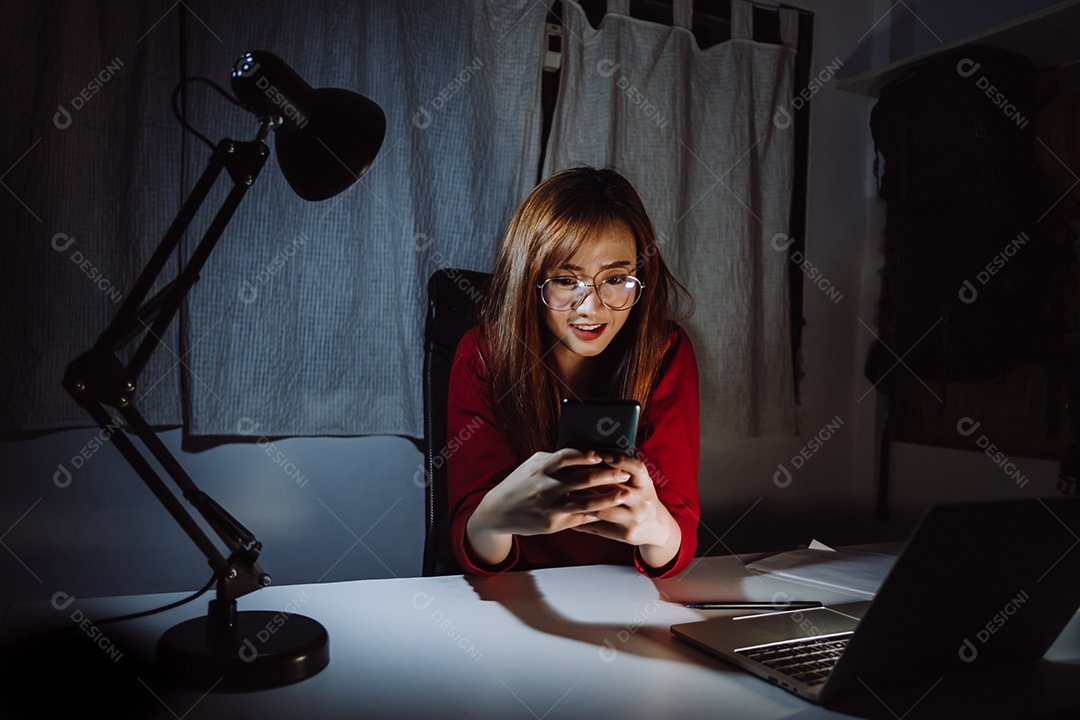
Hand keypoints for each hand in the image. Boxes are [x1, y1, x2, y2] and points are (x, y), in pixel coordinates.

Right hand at [466, 448, 631, 566]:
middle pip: (584, 479)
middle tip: (625, 473)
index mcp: (542, 467)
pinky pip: (579, 517)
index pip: (569, 456)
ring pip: (587, 501)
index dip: (589, 456)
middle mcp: (547, 486)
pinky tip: (609, 510)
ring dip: (609, 497)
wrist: (498, 511)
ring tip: (625, 493)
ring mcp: (550, 506)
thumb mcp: (533, 465)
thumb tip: (584, 452)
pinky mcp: (553, 524)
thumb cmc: (520, 484)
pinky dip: (595, 513)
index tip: (605, 455)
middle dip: (609, 475)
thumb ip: (555, 458)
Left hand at [570, 453, 680, 569]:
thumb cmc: (639, 497)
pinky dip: (581, 519)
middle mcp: (642, 500)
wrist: (655, 527)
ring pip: (602, 508)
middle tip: (570, 472)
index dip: (619, 460)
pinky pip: (599, 525)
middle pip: (613, 487)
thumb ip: (622, 470)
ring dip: (582, 500)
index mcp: (646, 483)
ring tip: (565, 492)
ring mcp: (634, 518)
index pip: (636, 468)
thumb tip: (596, 452)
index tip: (601, 453)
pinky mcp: (625, 533)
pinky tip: (567, 512)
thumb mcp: (638, 482)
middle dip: (590, 479)